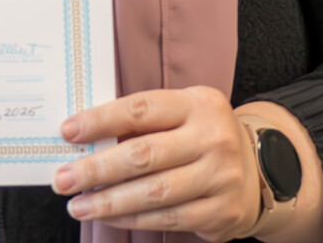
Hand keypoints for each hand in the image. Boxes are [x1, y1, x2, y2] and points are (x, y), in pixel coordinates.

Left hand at [53, 86, 261, 240]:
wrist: (259, 170)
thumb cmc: (202, 138)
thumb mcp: (182, 114)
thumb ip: (142, 123)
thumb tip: (83, 139)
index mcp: (198, 104)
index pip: (142, 109)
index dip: (101, 120)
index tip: (68, 131)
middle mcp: (213, 138)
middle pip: (144, 155)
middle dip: (96, 169)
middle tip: (63, 179)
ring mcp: (221, 176)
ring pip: (153, 193)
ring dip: (109, 202)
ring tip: (77, 205)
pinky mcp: (221, 211)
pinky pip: (167, 218)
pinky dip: (132, 219)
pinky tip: (108, 215)